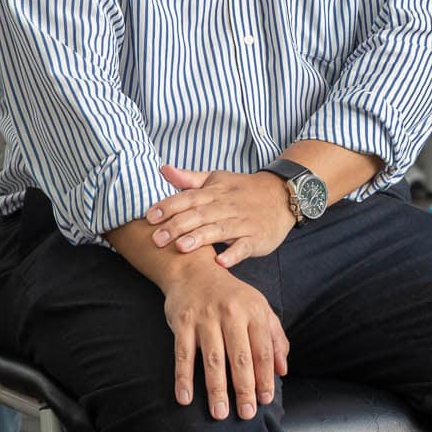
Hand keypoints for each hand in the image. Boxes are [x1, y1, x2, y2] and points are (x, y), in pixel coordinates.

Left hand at [146, 165, 296, 267]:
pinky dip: (234, 254)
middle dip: (177, 226)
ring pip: (219, 230)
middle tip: (157, 239)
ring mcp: (243, 222)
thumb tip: (162, 169)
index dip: (169, 206)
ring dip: (200, 238)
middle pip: (200, 215)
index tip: (149, 216)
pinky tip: (221, 261)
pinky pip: (245, 246)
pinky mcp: (257, 238)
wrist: (282, 195)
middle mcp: (227, 206)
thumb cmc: (243, 190)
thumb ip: (189, 179)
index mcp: (215, 192)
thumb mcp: (217, 179)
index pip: (188, 197)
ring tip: (181, 248)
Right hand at [160, 255, 288, 419]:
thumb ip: (274, 337)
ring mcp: (205, 317)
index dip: (266, 377)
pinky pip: (183, 354)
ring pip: (213, 359)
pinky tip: (185, 398)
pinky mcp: (182, 322)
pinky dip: (183, 377)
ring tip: (219, 413)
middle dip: (245, 389)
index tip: (266, 399)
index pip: (263, 350)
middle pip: (240, 358)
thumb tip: (283, 370)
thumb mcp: (259, 308)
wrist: (193, 271)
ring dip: (216, 389)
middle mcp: (231, 313)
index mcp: (253, 311)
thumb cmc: (231, 295)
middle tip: (246, 414)